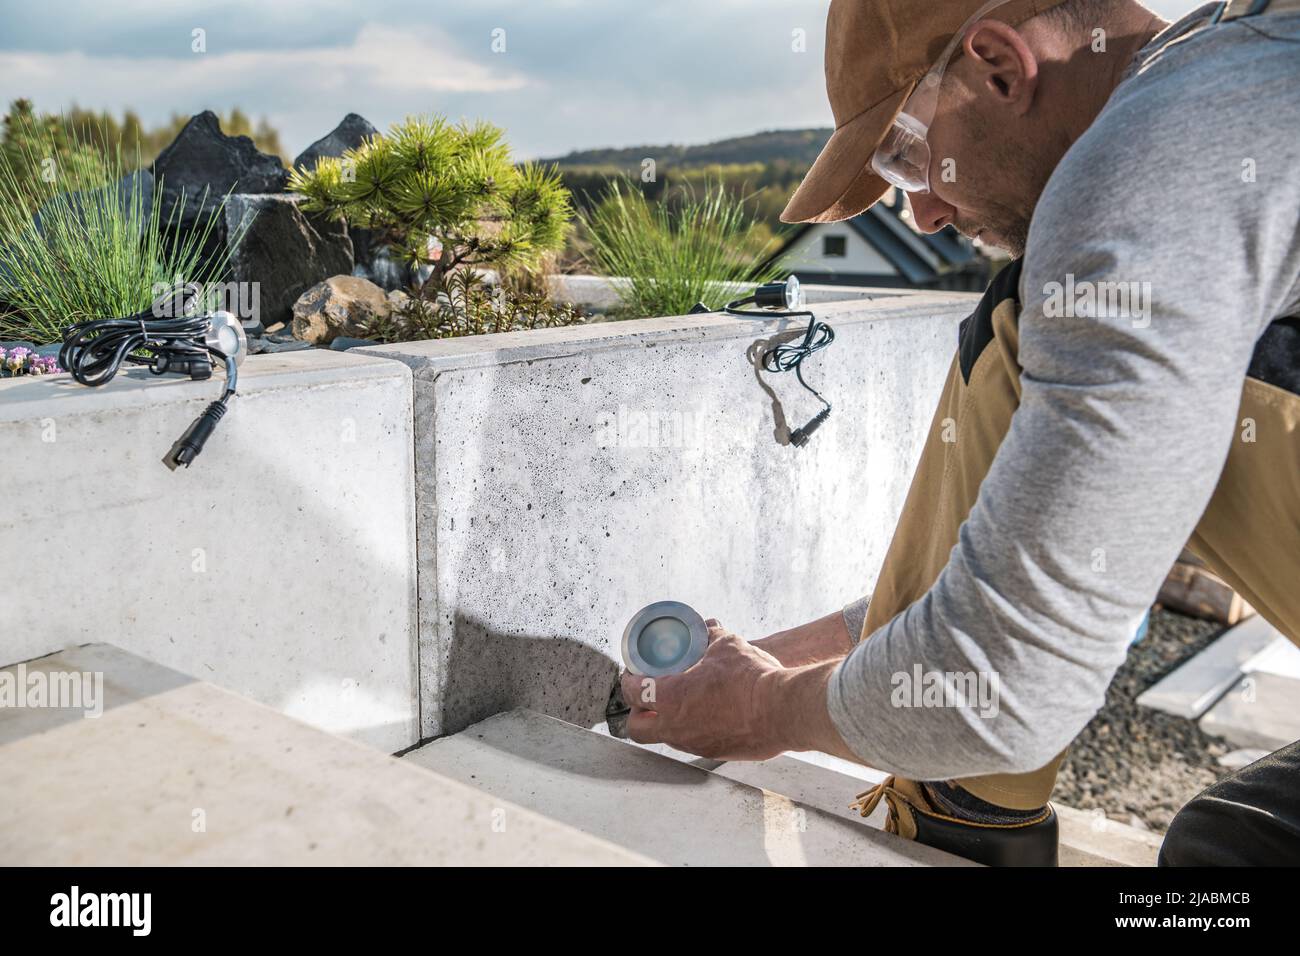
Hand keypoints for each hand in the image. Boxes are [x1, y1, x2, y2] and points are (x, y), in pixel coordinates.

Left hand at [619, 619, 786, 760]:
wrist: (783, 710)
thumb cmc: (752, 678)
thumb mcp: (728, 645)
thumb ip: (711, 636)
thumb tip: (707, 627)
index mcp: (671, 697)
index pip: (632, 691)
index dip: (628, 680)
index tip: (633, 672)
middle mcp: (676, 727)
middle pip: (638, 727)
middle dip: (638, 711)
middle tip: (648, 695)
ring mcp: (695, 743)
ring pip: (665, 737)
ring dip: (665, 721)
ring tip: (679, 703)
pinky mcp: (715, 752)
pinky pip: (692, 742)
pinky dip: (691, 729)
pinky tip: (706, 714)